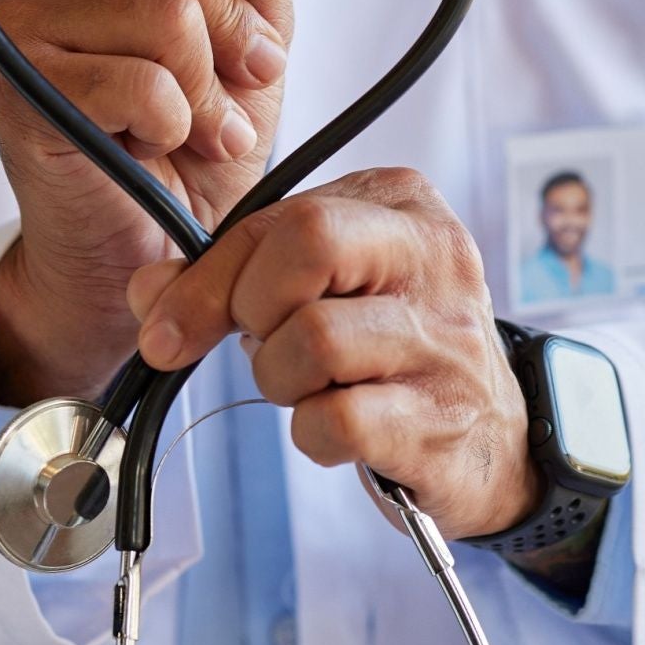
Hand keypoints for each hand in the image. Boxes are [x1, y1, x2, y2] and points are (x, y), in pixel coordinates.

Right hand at [0, 0, 293, 405]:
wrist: (155, 243)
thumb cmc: (188, 133)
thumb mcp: (243, 31)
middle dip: (229, 20)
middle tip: (246, 78)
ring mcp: (10, 35)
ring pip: (161, 15)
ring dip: (208, 87)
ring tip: (202, 126)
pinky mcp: (22, 99)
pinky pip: (139, 82)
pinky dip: (178, 123)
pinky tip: (163, 145)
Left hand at [125, 168, 542, 541]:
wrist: (495, 439)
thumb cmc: (390, 348)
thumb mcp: (323, 286)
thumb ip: (232, 274)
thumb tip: (149, 292)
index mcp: (401, 204)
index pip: (284, 215)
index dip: (208, 275)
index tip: (170, 323)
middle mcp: (435, 259)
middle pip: (307, 246)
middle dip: (249, 307)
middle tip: (256, 343)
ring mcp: (446, 342)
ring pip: (313, 339)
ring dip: (279, 379)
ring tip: (305, 386)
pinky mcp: (442, 422)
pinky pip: (336, 422)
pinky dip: (312, 434)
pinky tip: (335, 429)